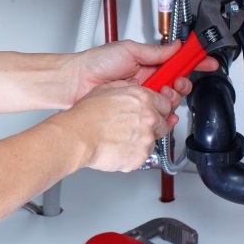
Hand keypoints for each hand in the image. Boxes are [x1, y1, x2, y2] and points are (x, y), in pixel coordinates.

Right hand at [49, 80, 181, 172]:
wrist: (77, 137)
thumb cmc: (86, 116)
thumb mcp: (106, 89)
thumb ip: (126, 88)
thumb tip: (132, 87)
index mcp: (142, 98)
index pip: (166, 103)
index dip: (159, 108)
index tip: (155, 111)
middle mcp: (149, 117)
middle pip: (164, 122)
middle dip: (153, 125)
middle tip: (135, 127)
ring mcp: (146, 138)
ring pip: (154, 140)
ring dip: (143, 140)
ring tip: (122, 138)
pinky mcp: (141, 156)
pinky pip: (143, 155)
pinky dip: (134, 153)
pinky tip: (119, 147)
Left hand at [67, 40, 217, 104]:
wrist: (76, 82)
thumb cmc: (96, 63)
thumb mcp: (129, 50)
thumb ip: (155, 51)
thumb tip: (176, 46)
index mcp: (148, 62)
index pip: (177, 62)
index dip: (194, 61)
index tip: (207, 61)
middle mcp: (147, 79)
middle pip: (177, 83)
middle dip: (183, 83)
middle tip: (176, 83)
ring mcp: (142, 95)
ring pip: (169, 100)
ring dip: (171, 98)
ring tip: (161, 94)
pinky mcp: (136, 110)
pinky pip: (156, 114)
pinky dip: (164, 114)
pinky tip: (162, 112)